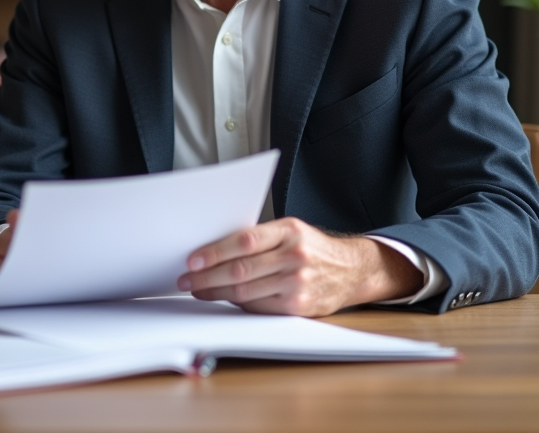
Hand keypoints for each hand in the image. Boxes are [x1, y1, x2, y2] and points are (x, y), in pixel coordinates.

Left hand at [177, 217, 423, 316]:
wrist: (351, 270)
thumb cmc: (312, 248)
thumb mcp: (290, 231)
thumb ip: (258, 238)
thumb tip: (213, 250)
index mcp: (289, 231)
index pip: (244, 241)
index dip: (214, 251)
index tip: (192, 259)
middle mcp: (294, 256)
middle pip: (241, 269)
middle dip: (207, 276)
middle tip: (187, 279)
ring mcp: (297, 283)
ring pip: (246, 291)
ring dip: (216, 292)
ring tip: (198, 290)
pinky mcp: (298, 306)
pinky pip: (258, 306)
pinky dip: (237, 303)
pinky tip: (224, 298)